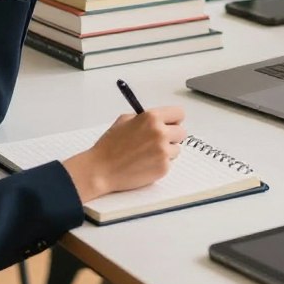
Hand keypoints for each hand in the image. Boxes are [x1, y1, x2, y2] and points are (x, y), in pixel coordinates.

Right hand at [62, 106, 186, 200]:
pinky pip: (169, 163)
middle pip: (181, 132)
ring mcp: (163, 151)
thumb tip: (160, 118)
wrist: (101, 170)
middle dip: (171, 136)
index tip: (170, 124)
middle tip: (158, 141)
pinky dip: (160, 164)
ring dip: (166, 151)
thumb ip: (145, 117)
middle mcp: (160, 133)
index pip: (179, 113)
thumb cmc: (110, 146)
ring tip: (147, 154)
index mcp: (151, 118)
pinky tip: (145, 164)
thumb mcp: (124, 120)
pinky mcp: (163, 167)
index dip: (174, 120)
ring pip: (176, 149)